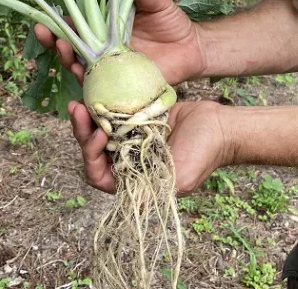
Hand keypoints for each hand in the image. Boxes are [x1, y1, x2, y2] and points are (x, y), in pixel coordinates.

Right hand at [34, 0, 205, 84]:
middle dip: (56, 43)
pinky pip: (104, 93)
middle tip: (46, 34)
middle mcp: (103, 51)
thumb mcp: (159, 4)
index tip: (45, 19)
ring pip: (83, 71)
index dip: (58, 24)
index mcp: (105, 29)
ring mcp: (112, 72)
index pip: (76, 27)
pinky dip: (92, 92)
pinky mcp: (123, 89)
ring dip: (70, 63)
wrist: (193, 50)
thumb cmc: (173, 23)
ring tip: (64, 53)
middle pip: (72, 50)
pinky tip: (83, 86)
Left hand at [68, 99, 230, 194]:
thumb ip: (154, 191)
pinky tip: (94, 91)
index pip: (98, 175)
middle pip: (93, 150)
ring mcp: (130, 137)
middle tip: (78, 110)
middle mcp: (128, 159)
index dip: (91, 157)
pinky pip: (112, 112)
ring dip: (86, 117)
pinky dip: (102, 104)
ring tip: (78, 101)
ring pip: (98, 129)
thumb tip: (129, 206)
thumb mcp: (180, 178)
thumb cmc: (204, 154)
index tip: (98, 136)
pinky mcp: (136, 117)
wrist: (220, 125)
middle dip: (82, 132)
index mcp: (133, 179)